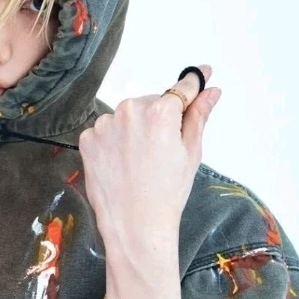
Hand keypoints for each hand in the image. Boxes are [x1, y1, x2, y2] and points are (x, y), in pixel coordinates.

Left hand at [78, 65, 220, 251]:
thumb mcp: (190, 152)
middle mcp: (129, 111)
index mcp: (160, 112)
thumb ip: (198, 115)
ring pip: (127, 117)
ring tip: (140, 161)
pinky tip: (122, 163)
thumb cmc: (167, 194)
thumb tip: (211, 91)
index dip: (193, 83)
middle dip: (159, 118)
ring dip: (134, 130)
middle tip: (163, 150)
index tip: (202, 72)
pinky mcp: (87, 139)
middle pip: (151, 103)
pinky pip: (106, 131)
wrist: (135, 226)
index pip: (181, 89)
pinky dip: (114, 142)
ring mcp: (104, 125)